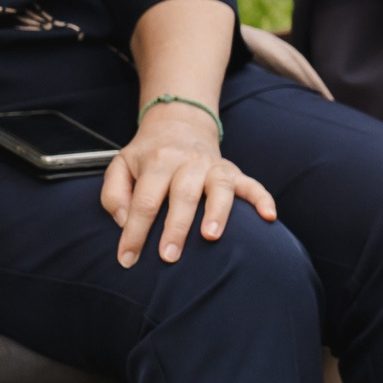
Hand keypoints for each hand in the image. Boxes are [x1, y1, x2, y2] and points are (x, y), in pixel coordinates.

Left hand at [100, 102, 274, 267]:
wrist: (179, 123)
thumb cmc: (147, 154)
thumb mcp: (120, 166)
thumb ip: (114, 194)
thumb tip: (126, 221)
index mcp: (157, 162)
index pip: (144, 201)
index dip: (135, 232)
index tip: (128, 259)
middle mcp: (188, 163)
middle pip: (183, 195)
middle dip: (176, 227)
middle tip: (168, 257)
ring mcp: (214, 167)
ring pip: (220, 188)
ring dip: (217, 213)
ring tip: (211, 237)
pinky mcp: (233, 172)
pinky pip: (252, 185)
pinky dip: (262, 199)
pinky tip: (269, 217)